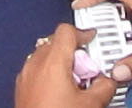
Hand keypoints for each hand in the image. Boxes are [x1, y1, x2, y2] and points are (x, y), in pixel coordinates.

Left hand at [17, 21, 131, 107]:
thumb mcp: (92, 104)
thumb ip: (104, 85)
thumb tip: (109, 79)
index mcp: (52, 62)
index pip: (66, 32)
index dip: (83, 33)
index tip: (93, 41)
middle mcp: (35, 63)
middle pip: (55, 42)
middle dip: (75, 51)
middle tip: (90, 67)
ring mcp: (25, 74)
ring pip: (45, 55)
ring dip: (62, 62)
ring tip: (77, 82)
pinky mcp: (22, 86)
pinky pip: (37, 69)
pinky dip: (50, 72)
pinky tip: (62, 90)